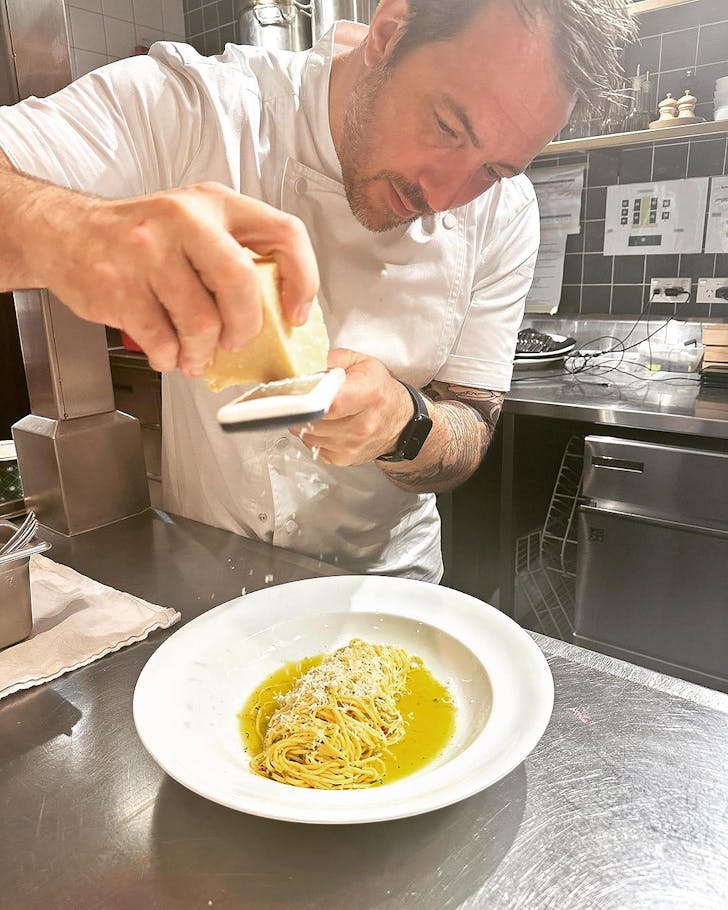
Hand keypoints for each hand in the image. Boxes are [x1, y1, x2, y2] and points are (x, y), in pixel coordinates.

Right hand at [39, 182, 318, 374]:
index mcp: (215, 202)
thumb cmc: (141, 237)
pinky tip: (168, 351)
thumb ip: (234, 255)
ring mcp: (147, 251)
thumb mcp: (194, 225)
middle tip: (237, 342)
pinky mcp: (119, 286)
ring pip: (200, 322)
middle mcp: (183, 218)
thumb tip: (277, 315)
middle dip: (245, 327)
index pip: (284, 233)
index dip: (301, 280)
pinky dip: (170, 357)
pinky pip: (163, 340)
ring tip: (195, 355)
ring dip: (202, 352)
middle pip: (240, 283)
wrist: (64, 232)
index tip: (294, 314)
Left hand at [291, 349, 412, 465]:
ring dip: (307, 422)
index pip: (330, 403)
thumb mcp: (361, 363)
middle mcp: (363, 424)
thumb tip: (304, 365)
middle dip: (304, 408)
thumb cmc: (380, 391)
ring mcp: (353, 445)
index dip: (310, 398)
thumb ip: (332, 360)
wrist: (399, 421)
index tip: (301, 392)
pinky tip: (326, 425)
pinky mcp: (344, 459)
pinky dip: (314, 436)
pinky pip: (313, 447)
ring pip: (308, 435)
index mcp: (369, 394)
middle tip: (310, 398)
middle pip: (314, 420)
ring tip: (321, 411)